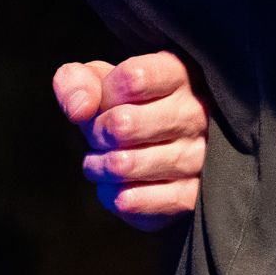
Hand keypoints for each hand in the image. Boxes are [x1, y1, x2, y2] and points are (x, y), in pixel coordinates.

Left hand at [53, 51, 206, 229]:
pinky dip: (111, 194)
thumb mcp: (103, 82)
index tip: (105, 102)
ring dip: (99, 165)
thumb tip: (79, 109)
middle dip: (96, 133)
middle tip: (101, 136)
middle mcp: (194, 114)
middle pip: (122, 124)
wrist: (164, 149)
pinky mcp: (188, 196)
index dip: (103, 95)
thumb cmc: (129, 107)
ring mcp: (197, 157)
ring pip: (123, 165)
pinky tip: (118, 184)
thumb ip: (79, 81)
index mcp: (178, 75)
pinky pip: (131, 200)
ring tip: (104, 160)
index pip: (132, 79)